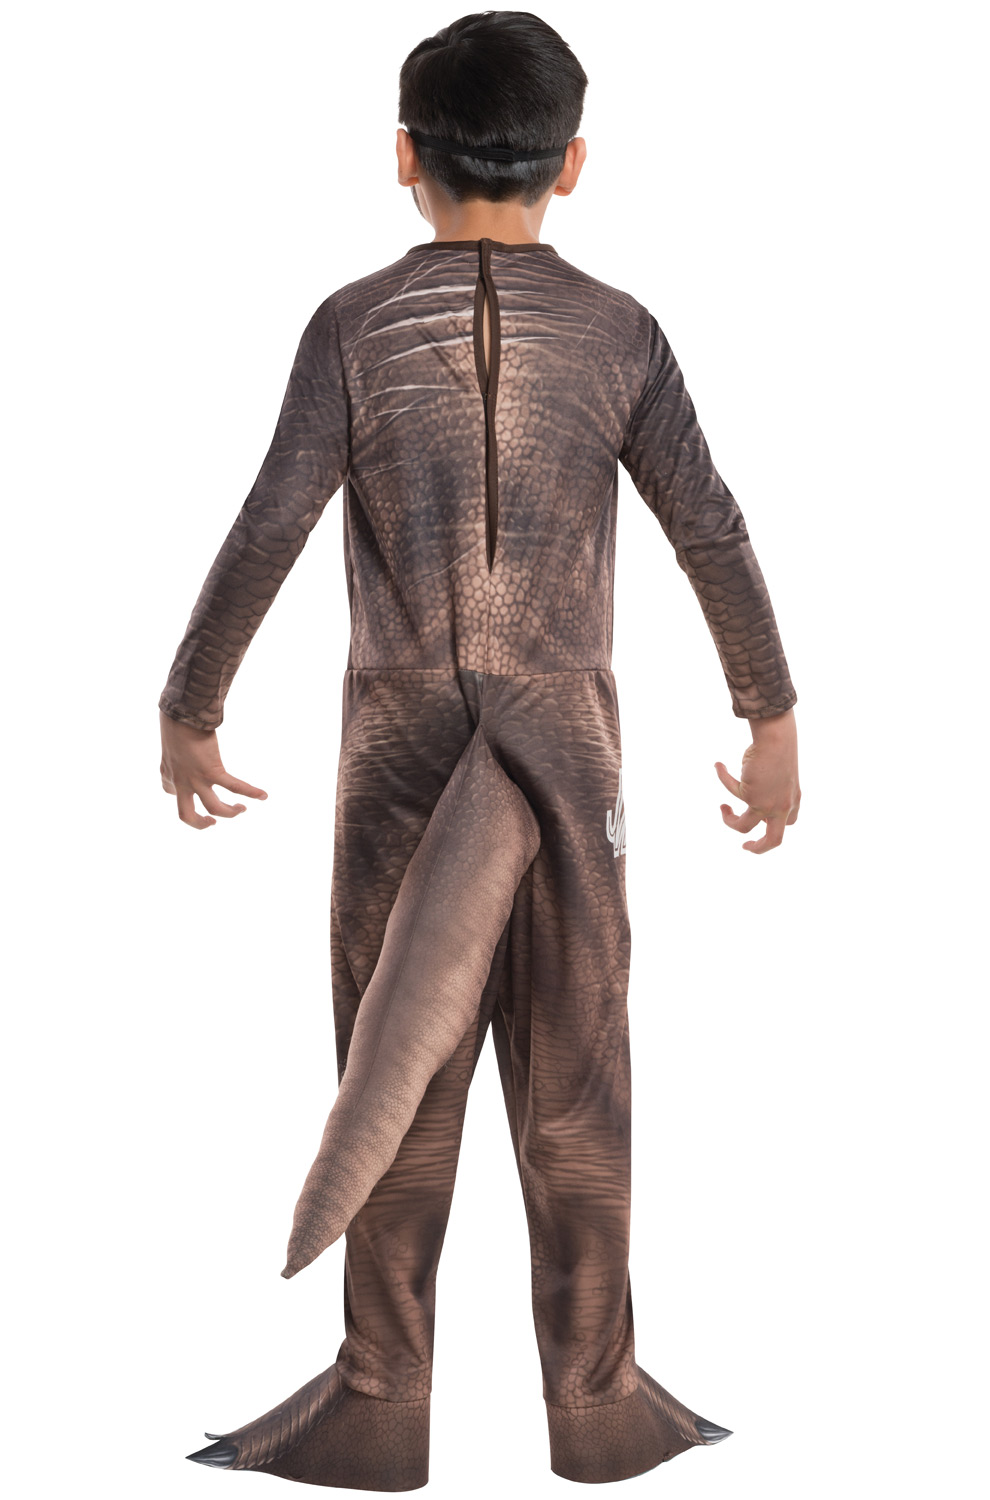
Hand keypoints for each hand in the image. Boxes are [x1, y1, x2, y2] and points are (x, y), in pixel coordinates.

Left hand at [159, 709, 267, 829]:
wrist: (178, 717)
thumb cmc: (175, 724)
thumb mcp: (170, 744)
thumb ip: (177, 752)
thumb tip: (187, 745)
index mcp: (169, 775)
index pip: (173, 792)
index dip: (185, 793)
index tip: (195, 787)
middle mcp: (180, 782)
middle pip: (186, 815)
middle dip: (200, 823)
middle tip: (213, 822)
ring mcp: (195, 780)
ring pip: (213, 807)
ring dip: (229, 812)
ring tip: (241, 809)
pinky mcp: (211, 772)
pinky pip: (234, 786)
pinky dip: (251, 792)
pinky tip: (263, 795)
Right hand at [714, 708, 799, 853]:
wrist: (777, 738)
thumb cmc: (779, 748)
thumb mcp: (780, 773)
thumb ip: (770, 788)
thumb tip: (750, 795)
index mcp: (792, 800)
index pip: (788, 821)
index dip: (772, 822)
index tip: (759, 819)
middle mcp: (782, 806)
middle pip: (773, 840)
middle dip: (758, 848)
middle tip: (745, 846)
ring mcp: (767, 804)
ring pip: (743, 826)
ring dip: (729, 821)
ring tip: (723, 809)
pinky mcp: (751, 796)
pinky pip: (731, 790)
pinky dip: (723, 776)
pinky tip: (719, 766)